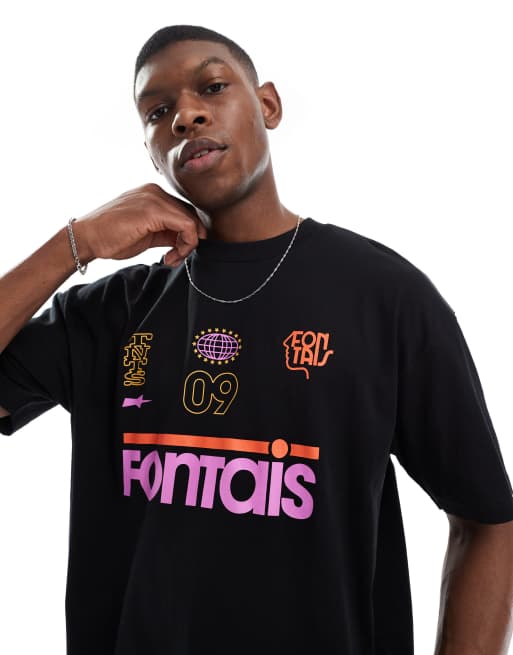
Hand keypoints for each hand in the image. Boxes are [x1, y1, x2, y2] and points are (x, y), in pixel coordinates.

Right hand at [74, 183, 206, 266]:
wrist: (87, 238)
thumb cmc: (111, 238)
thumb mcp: (146, 233)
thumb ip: (166, 232)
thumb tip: (187, 241)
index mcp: (152, 194)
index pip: (184, 213)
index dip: (187, 236)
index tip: (175, 255)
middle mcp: (155, 191)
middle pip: (191, 216)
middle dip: (189, 241)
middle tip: (175, 259)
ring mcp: (155, 198)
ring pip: (192, 221)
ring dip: (188, 246)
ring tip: (171, 259)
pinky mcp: (154, 210)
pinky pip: (187, 226)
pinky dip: (186, 245)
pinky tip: (169, 257)